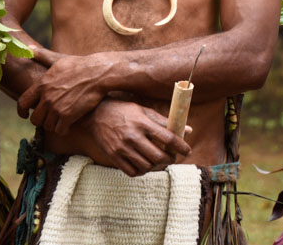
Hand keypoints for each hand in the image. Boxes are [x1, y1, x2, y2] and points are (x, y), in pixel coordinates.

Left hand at [17, 50, 108, 133]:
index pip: (22, 102)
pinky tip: (68, 125)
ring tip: (59, 121)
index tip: (24, 115)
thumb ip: (42, 56)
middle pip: (34, 118)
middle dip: (40, 120)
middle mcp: (46, 97)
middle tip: (47, 119)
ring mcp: (56, 107)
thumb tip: (29, 49)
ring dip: (53, 125)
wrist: (98, 73)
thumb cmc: (79, 65)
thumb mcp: (58, 59)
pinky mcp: (68, 116)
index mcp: (42, 84)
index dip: (21, 111)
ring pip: (47, 126)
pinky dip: (63, 130)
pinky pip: (59, 130)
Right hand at [75, 99, 190, 176]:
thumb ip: (164, 122)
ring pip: (147, 166)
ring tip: (158, 160)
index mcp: (142, 122)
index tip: (187, 150)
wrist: (95, 114)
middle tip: (172, 157)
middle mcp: (133, 136)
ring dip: (156, 165)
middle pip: (158, 156)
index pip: (167, 137)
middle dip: (170, 159)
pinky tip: (144, 164)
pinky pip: (132, 172)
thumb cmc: (123, 110)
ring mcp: (122, 148)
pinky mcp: (114, 157)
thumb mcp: (143, 110)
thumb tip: (187, 130)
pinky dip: (142, 171)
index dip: (181, 146)